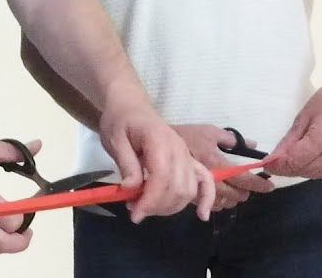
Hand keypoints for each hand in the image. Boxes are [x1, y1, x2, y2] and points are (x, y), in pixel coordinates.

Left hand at [98, 88, 214, 222]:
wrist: (131, 107)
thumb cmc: (120, 122)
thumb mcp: (115, 140)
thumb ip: (126, 164)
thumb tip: (131, 189)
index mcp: (159, 141)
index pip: (161, 178)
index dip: (150, 201)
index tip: (135, 215)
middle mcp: (179, 149)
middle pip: (178, 188)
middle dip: (158, 206)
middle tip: (135, 210)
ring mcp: (187, 155)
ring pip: (189, 190)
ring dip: (171, 206)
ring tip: (149, 208)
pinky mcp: (189, 160)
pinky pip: (205, 180)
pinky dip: (207, 198)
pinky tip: (202, 215)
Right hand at [171, 125, 274, 210]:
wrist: (160, 144)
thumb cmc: (187, 135)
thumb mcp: (210, 131)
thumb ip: (232, 139)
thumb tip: (253, 145)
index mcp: (217, 162)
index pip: (243, 178)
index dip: (259, 184)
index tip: (269, 186)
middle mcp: (210, 178)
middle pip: (236, 195)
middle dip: (246, 192)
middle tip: (250, 186)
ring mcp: (200, 188)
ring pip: (225, 202)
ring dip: (234, 199)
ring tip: (236, 191)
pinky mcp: (191, 195)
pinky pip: (211, 205)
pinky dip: (220, 203)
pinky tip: (221, 195)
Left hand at [268, 71, 321, 177]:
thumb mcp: (303, 117)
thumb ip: (288, 142)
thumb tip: (275, 159)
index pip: (296, 161)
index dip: (279, 166)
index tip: (267, 165)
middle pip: (306, 170)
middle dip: (288, 169)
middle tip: (276, 164)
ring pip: (318, 174)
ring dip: (302, 170)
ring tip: (291, 161)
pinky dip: (317, 167)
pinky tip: (309, 159)